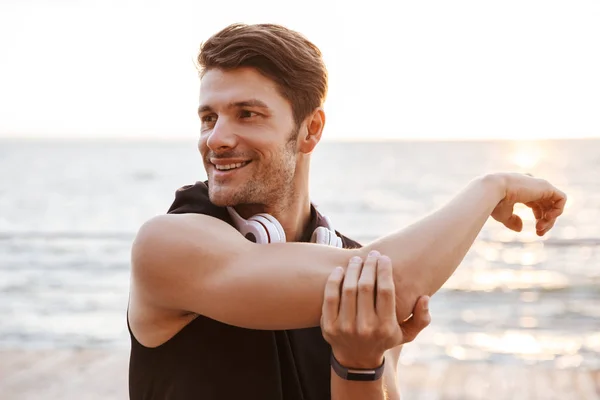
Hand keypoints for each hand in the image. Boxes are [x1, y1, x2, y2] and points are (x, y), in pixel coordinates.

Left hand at [320, 251, 430, 368]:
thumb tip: (424, 297)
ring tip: (357, 259)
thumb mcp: (407, 333)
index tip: (384, 257)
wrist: (357, 359)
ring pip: (348, 289)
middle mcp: (365, 328)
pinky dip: (334, 280)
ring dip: (353, 269)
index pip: (385, 291)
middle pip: (365, 287)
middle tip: (371, 254)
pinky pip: (330, 297)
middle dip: (369, 266)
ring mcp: (345, 328)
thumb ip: (421, 318)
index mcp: (386, 327)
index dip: (384, 270)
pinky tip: (340, 270)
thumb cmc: (385, 338)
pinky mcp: (328, 326)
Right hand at [489, 173, 566, 235]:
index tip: (537, 231)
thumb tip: (521, 228)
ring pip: (554, 204)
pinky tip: (548, 217)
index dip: (539, 219)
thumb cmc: (495, 201)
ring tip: (541, 227)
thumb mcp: (503, 215)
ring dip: (551, 219)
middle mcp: (532, 187)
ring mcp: (540, 186)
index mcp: (522, 191)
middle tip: (539, 233)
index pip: (537, 205)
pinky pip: (561, 198)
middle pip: (547, 206)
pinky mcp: (546, 186)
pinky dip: (559, 209)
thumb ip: (512, 221)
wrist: (494, 190)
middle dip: (546, 222)